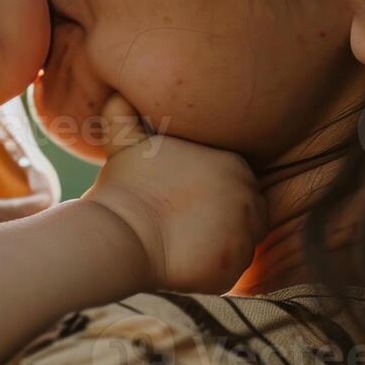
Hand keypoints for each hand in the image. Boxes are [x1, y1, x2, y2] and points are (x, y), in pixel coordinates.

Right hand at [82, 95, 266, 293]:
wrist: (122, 232)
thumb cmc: (126, 187)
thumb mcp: (125, 140)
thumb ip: (126, 113)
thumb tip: (117, 94)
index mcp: (233, 163)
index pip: (238, 184)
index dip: (213, 195)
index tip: (187, 202)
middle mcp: (247, 194)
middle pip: (247, 212)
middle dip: (222, 219)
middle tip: (187, 224)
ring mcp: (244, 231)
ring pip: (241, 242)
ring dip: (219, 243)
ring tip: (186, 242)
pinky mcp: (235, 263)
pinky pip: (233, 270)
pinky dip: (214, 269)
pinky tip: (185, 260)